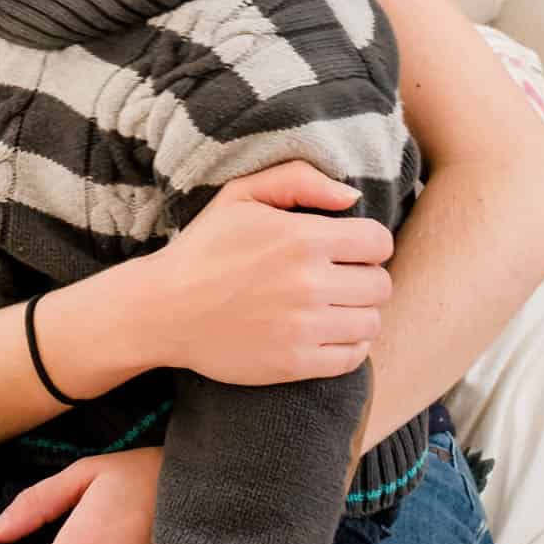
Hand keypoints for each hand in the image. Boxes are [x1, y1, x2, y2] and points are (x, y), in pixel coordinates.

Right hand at [149, 160, 393, 383]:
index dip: (369, 244)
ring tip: (334, 307)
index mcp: (303, 238)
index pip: (379, 242)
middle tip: (340, 279)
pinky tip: (329, 333)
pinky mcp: (294, 363)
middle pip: (380, 285)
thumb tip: (353, 198)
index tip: (348, 250)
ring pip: (371, 322)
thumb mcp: (241, 196)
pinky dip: (350, 346)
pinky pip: (352, 357)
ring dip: (359, 313)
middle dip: (365, 278)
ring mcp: (303, 327)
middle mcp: (309, 284)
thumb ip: (299, 180)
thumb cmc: (205, 249)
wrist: (163, 309)